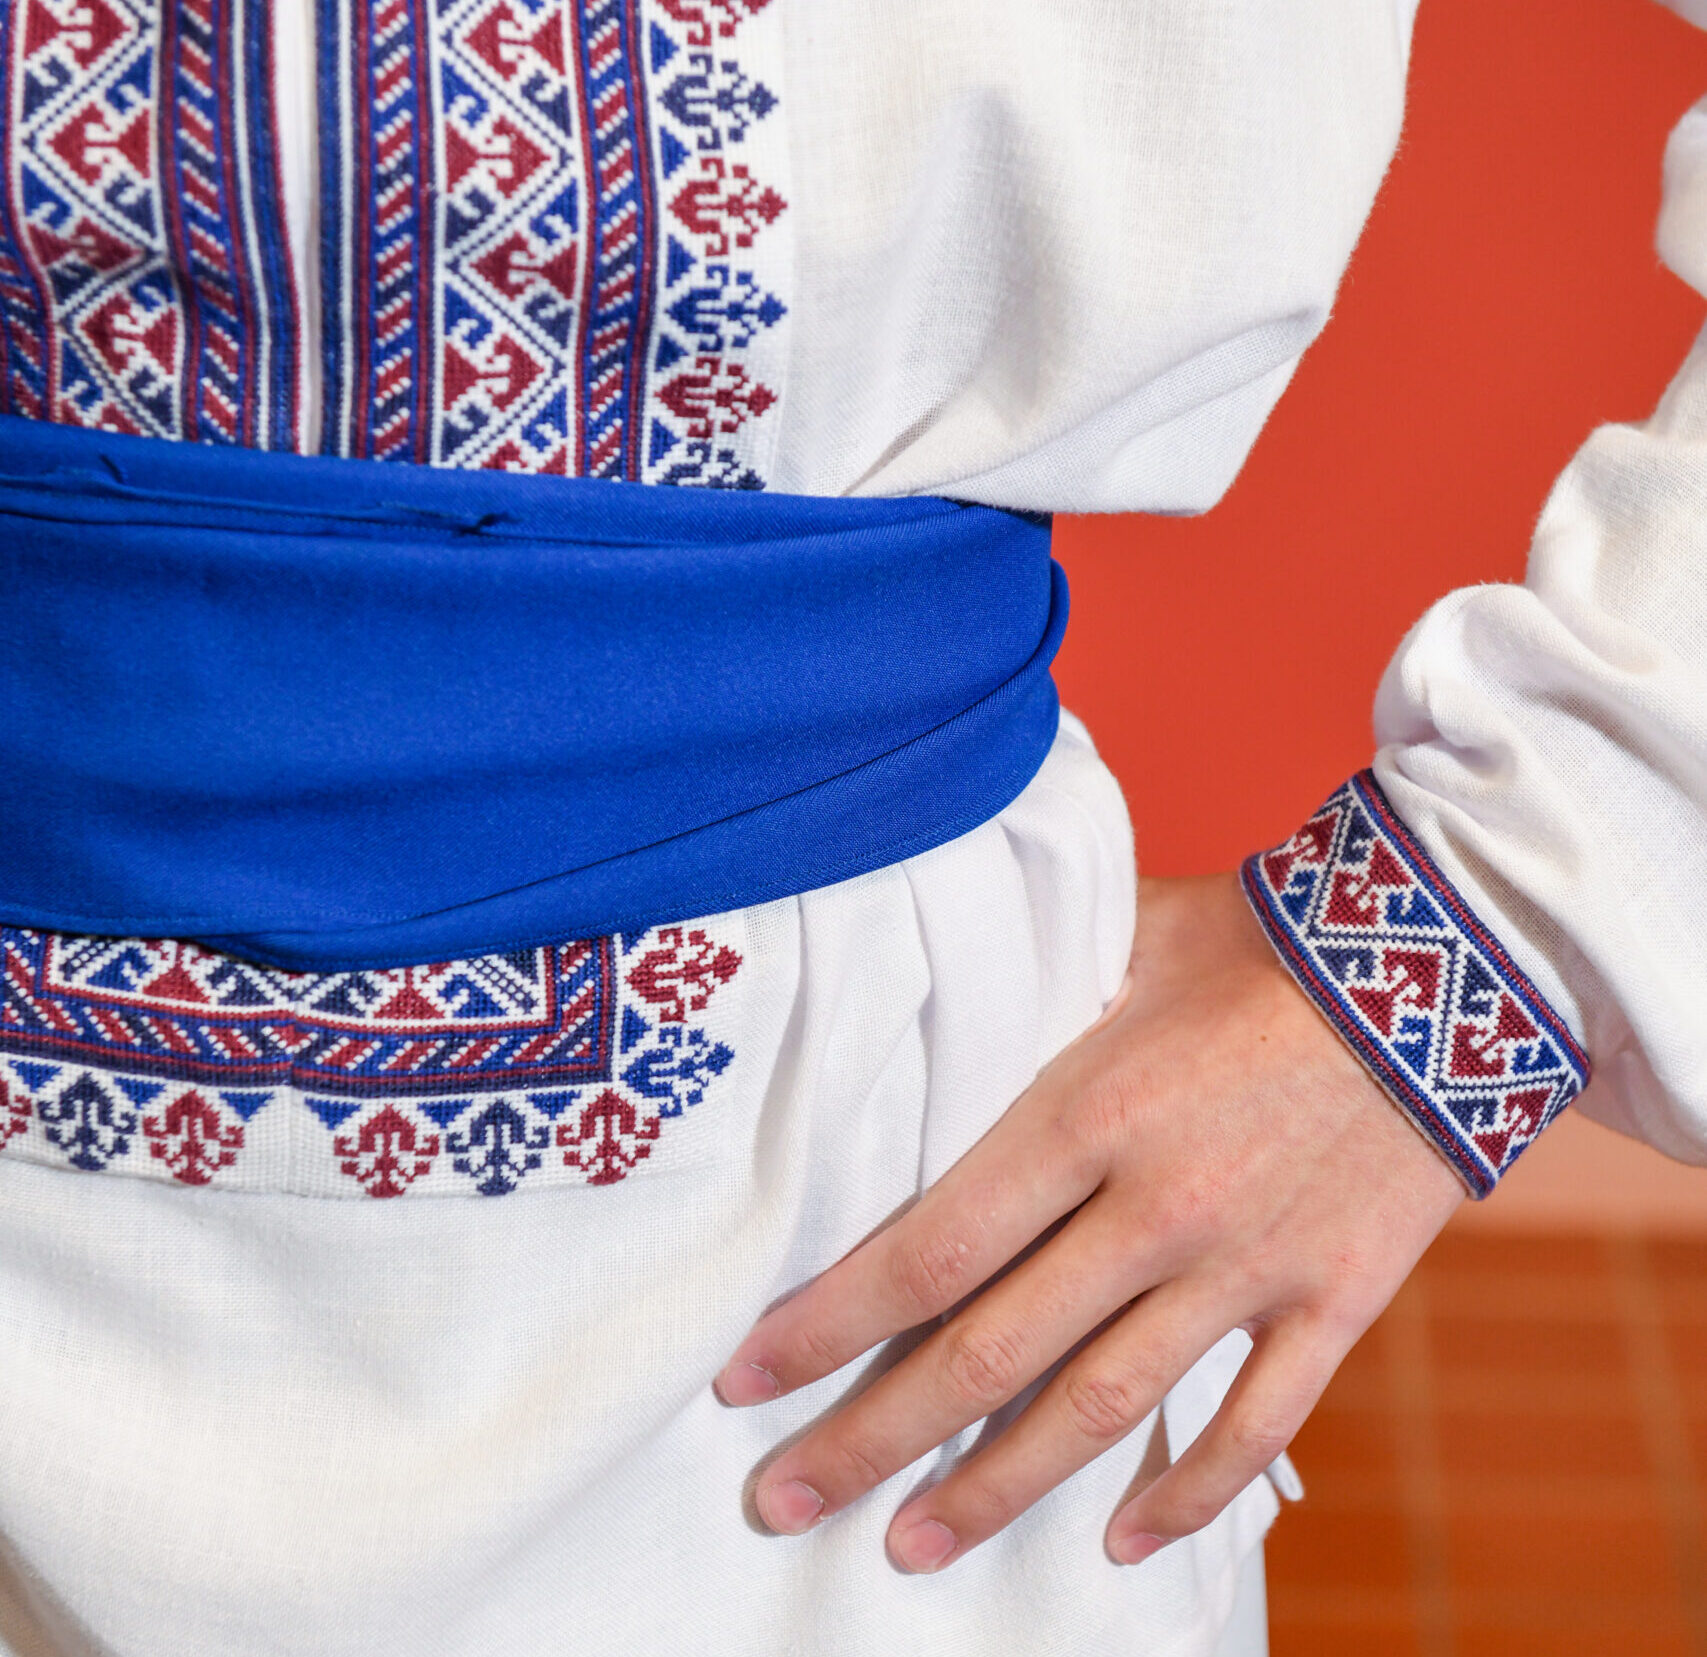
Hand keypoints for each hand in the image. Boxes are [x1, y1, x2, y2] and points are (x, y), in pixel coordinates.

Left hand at [715, 871, 1465, 1569]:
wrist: (1451, 957)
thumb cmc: (1266, 934)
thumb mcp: (1127, 936)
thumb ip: (1029, 979)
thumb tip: (935, 974)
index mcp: (1088, 1116)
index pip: (930, 1251)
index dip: (829, 1324)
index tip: (748, 1377)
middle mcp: (1156, 1211)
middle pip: (987, 1356)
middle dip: (873, 1436)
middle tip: (784, 1497)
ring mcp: (1247, 1270)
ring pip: (1100, 1411)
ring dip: (998, 1490)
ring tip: (912, 1545)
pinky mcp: (1333, 1303)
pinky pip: (1253, 1426)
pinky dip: (1189, 1494)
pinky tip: (1123, 1543)